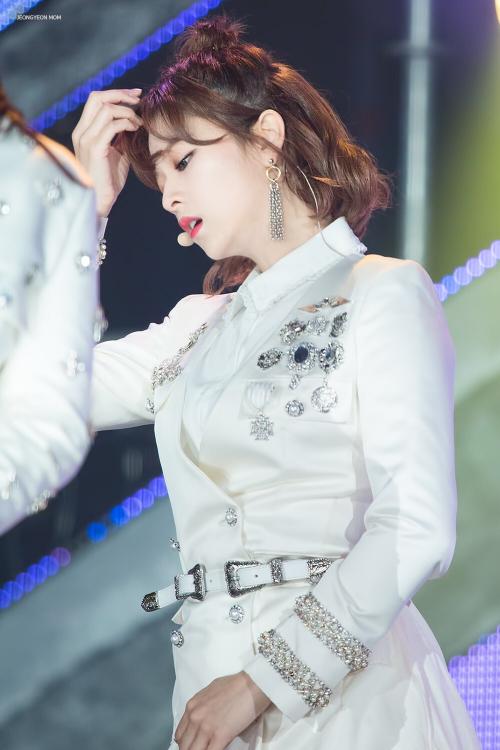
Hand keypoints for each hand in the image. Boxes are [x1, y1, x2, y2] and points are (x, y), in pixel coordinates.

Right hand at [71, 88, 142, 216]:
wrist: (100, 201)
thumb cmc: (109, 180)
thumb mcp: (117, 152)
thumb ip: (120, 135)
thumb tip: (135, 119)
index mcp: (84, 131)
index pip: (96, 100)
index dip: (116, 94)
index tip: (135, 96)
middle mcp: (81, 132)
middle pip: (97, 97)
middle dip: (121, 94)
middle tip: (139, 99)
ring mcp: (86, 139)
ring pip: (106, 109)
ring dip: (127, 112)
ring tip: (139, 123)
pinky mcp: (95, 148)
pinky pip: (112, 125)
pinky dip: (126, 123)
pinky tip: (135, 130)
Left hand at [173, 670, 271, 749]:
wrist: (252, 684)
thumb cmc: (236, 685)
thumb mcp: (210, 693)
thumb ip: (202, 708)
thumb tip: (204, 720)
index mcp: (192, 706)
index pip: (180, 735)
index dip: (186, 743)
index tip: (194, 746)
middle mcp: (195, 717)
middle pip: (184, 746)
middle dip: (192, 749)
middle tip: (202, 748)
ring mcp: (206, 727)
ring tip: (210, 749)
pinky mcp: (219, 736)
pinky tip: (219, 749)